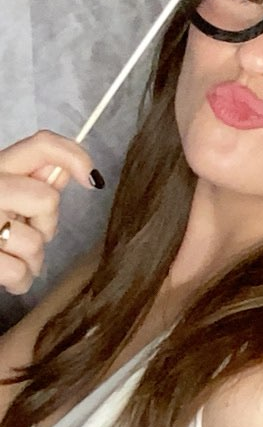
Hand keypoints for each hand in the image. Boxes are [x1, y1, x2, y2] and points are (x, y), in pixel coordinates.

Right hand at [0, 130, 100, 294]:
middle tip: (28, 232)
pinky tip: (6, 275)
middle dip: (46, 225)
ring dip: (32, 260)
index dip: (74, 157)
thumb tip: (66, 169)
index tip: (91, 180)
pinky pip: (17, 272)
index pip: (40, 145)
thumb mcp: (7, 195)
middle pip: (47, 200)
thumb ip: (33, 182)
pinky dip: (18, 281)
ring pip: (34, 243)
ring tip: (12, 256)